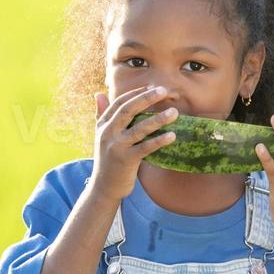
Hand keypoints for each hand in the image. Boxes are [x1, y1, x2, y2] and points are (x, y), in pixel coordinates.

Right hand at [89, 85, 177, 201]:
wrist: (104, 186)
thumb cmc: (107, 159)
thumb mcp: (101, 136)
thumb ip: (101, 114)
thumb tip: (99, 93)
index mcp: (103, 125)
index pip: (119, 103)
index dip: (135, 93)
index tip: (152, 87)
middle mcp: (108, 133)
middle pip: (128, 110)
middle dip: (146, 98)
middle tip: (163, 91)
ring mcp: (117, 146)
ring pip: (139, 128)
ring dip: (158, 119)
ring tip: (174, 113)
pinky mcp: (126, 160)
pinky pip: (145, 147)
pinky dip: (159, 141)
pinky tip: (172, 136)